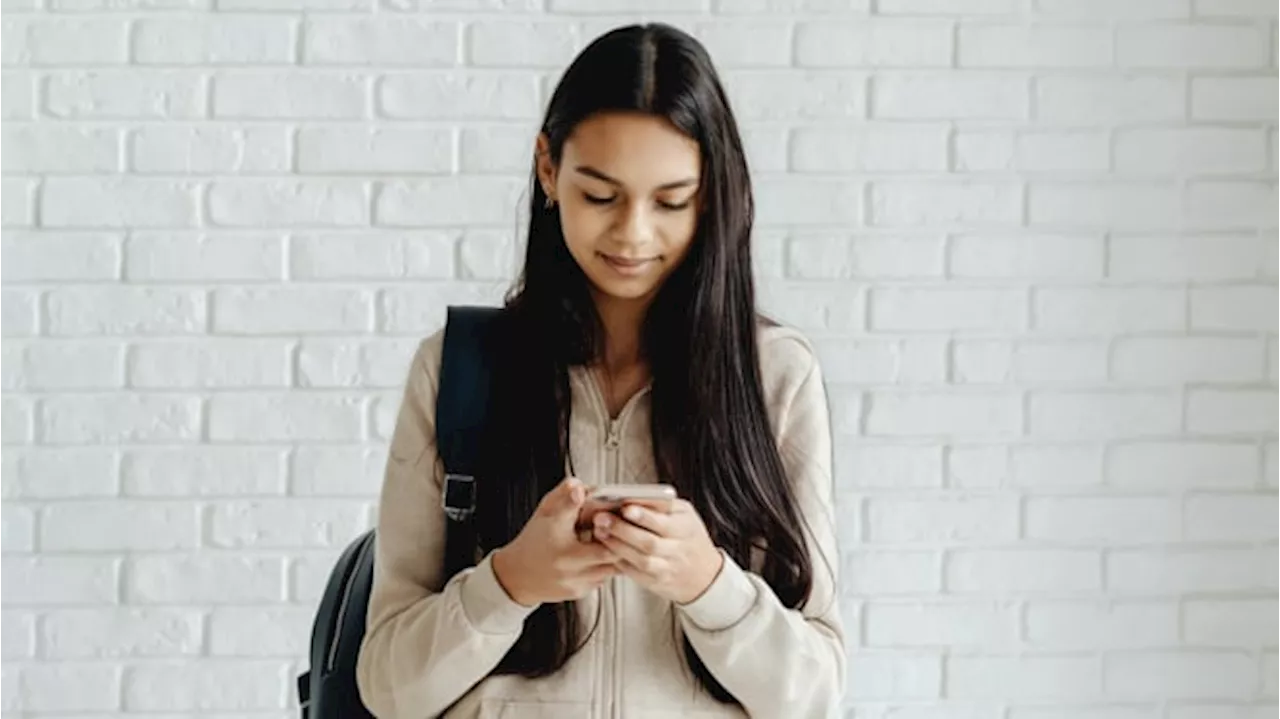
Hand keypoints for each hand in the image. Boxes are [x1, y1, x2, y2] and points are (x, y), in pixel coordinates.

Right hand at [492, 477, 620, 606]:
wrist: (516, 575)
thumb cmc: (534, 539)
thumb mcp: (545, 512)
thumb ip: (563, 496)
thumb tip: (579, 484)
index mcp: (557, 534)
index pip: (593, 525)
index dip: (606, 518)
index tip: (609, 515)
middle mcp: (566, 561)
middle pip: (611, 552)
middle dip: (618, 541)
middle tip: (623, 531)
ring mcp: (573, 580)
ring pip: (611, 568)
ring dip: (615, 556)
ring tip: (612, 543)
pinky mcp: (578, 592)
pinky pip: (603, 579)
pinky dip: (605, 568)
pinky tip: (599, 558)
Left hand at [592, 499, 723, 604]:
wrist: (704, 575)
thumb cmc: (689, 537)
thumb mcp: (684, 515)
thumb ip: (662, 505)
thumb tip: (633, 495)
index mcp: (686, 529)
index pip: (664, 522)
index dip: (643, 516)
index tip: (625, 507)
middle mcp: (678, 551)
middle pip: (648, 542)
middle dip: (622, 530)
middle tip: (601, 518)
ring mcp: (666, 569)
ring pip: (640, 559)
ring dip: (617, 546)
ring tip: (600, 532)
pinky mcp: (655, 583)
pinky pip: (634, 573)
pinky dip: (619, 561)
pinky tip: (606, 549)